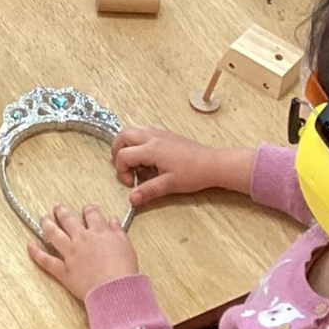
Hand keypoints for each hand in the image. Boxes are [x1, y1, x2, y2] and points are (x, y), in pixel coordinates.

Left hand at [27, 204, 140, 301]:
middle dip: (62, 212)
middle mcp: (82, 238)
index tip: (86, 210)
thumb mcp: (126, 246)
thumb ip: (118, 232)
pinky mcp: (64, 270)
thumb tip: (113, 221)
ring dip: (47, 224)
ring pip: (55, 234)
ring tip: (43, 218)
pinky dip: (37, 253)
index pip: (91, 214)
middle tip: (57, 207)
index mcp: (99, 232)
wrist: (116, 290)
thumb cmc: (124, 270)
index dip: (88, 210)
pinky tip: (29, 246)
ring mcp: (71, 253)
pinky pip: (47, 260)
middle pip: (68, 219)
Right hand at [112, 125, 228, 205]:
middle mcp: (152, 136)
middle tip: (123, 167)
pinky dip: (139, 138)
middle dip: (117, 151)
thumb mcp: (169, 185)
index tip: (131, 183)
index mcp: (151, 149)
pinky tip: (147, 152)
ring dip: (126, 143)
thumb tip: (131, 199)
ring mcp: (159, 132)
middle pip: (123, 135)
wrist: (212, 164)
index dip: (121, 171)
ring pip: (133, 129)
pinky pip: (145, 129)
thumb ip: (148, 191)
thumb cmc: (193, 174)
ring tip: (132, 160)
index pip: (124, 155)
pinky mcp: (166, 132)